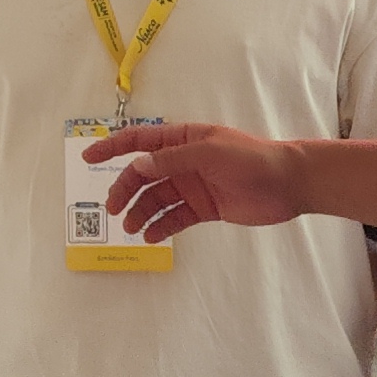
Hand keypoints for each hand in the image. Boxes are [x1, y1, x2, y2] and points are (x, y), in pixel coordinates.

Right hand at [84, 123, 305, 243]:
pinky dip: (160, 226)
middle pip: (143, 174)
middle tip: (113, 209)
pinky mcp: (203, 208)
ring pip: (156, 198)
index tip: (88, 158)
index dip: (112, 148)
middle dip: (125, 189)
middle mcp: (182, 162)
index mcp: (182, 140)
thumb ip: (172, 159)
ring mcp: (192, 185)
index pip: (140, 140)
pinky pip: (174, 217)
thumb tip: (138, 164)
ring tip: (132, 228)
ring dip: (141, 211)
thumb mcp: (209, 153)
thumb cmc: (250, 159)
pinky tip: (151, 236)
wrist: (288, 184)